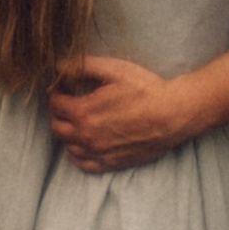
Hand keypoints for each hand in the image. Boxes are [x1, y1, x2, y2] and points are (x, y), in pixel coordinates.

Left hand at [48, 56, 197, 171]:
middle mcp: (87, 136)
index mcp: (84, 112)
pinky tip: (83, 143)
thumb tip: (59, 65)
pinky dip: (77, 153)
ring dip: (67, 132)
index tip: (62, 86)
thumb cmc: (146, 89)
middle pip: (57, 127)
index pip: (55, 104)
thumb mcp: (114, 69)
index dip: (55, 92)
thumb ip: (83, 66)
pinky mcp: (112, 163)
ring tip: (76, 120)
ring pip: (68, 146)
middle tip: (67, 102)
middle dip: (58, 112)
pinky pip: (83, 164)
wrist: (173, 114)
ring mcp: (99, 152)